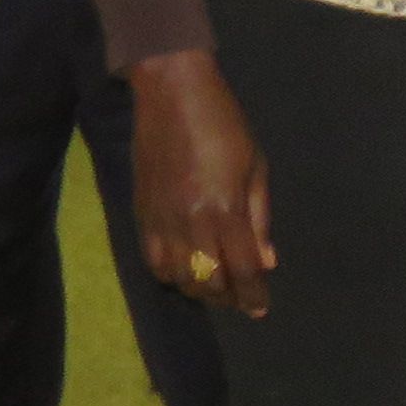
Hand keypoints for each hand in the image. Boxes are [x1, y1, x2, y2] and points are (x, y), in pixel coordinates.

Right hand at [130, 50, 275, 315]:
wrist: (171, 97)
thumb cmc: (225, 125)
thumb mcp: (255, 166)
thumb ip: (259, 218)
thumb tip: (265, 261)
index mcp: (224, 208)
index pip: (240, 267)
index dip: (252, 293)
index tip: (261, 308)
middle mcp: (189, 222)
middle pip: (207, 280)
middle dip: (227, 296)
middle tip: (242, 296)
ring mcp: (160, 221)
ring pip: (177, 277)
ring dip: (199, 289)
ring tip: (217, 285)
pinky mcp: (140, 215)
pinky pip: (152, 261)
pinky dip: (171, 275)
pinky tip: (187, 270)